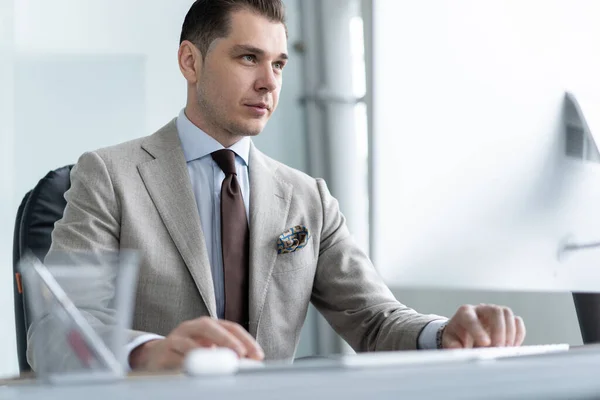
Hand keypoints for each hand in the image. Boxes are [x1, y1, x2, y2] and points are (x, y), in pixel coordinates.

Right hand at [129, 317, 263, 369]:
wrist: (155, 356)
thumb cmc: (189, 352)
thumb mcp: (209, 349)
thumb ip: (227, 353)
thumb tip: (250, 363)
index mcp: (208, 325)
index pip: (230, 327)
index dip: (245, 339)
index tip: (257, 355)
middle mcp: (191, 327)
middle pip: (209, 327)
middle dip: (227, 340)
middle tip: (240, 353)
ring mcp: (175, 338)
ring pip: (189, 343)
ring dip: (205, 355)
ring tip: (218, 365)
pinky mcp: (163, 353)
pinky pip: (175, 359)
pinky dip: (186, 366)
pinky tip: (195, 372)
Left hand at [442, 304, 525, 348]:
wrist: (465, 333)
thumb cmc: (457, 336)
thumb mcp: (450, 340)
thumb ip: (452, 345)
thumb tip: (456, 349)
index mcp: (464, 313)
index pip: (471, 318)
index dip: (478, 330)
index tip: (485, 344)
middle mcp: (480, 309)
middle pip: (495, 311)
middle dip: (499, 330)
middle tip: (499, 347)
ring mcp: (494, 312)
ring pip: (507, 314)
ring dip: (510, 332)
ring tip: (506, 348)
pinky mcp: (506, 320)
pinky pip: (517, 321)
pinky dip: (518, 334)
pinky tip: (512, 346)